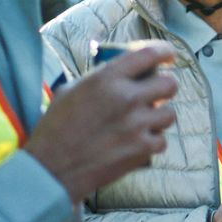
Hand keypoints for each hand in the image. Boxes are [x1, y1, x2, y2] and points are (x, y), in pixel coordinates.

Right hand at [27, 42, 177, 203]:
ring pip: (170, 113)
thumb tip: (122, 71)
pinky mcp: (142, 149)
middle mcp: (126, 98)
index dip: (164, 52)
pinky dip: (151, 143)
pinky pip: (162, 140)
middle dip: (165, 87)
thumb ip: (100, 78)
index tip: (168, 56)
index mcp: (107, 78)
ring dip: (158, 117)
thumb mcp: (70, 91)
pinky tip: (135, 143)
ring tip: (141, 122)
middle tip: (156, 94)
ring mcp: (137, 124)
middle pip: (170, 84)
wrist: (50, 169)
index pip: (149, 54)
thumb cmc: (55, 129)